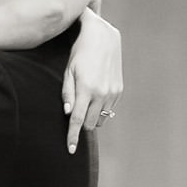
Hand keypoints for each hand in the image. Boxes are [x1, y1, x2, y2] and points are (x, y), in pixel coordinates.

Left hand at [61, 9, 122, 153]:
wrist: (103, 36)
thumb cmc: (80, 52)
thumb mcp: (69, 70)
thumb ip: (67, 93)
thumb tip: (68, 113)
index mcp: (86, 89)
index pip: (77, 120)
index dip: (73, 137)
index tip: (70, 150)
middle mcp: (101, 93)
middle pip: (89, 124)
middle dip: (81, 124)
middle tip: (75, 115)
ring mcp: (112, 92)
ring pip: (100, 119)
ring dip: (91, 117)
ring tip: (86, 104)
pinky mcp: (119, 90)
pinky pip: (109, 110)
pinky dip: (100, 109)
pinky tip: (96, 95)